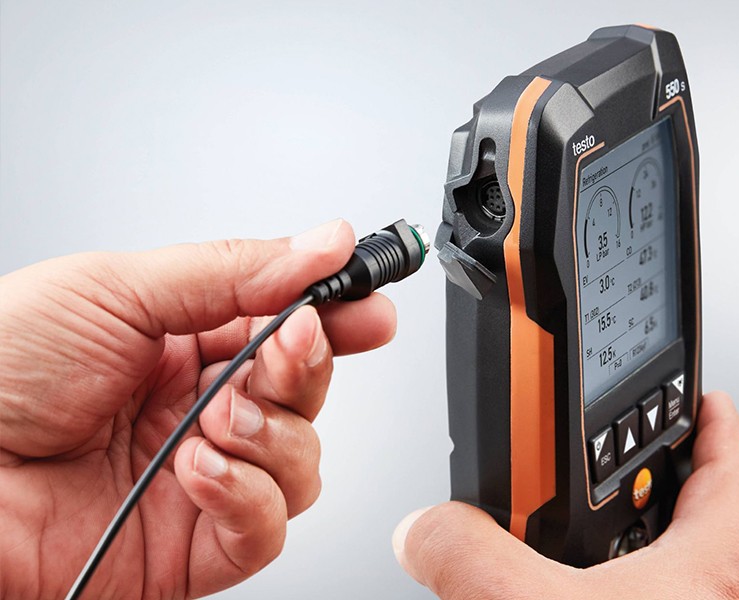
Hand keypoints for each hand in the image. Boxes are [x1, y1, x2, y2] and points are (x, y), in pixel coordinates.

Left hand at [0, 219, 396, 598]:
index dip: (338, 316)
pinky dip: (247, 496)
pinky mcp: (191, 548)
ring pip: (303, 462)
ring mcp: (201, 481)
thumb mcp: (116, 290)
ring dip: (272, 434)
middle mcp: (199, 410)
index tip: (370, 304)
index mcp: (183, 343)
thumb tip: (323, 244)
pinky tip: (199, 469)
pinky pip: (266, 528)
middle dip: (309, 366)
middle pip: (307, 392)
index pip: (288, 326)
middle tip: (289, 345)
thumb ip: (233, 271)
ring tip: (213, 418)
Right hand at [393, 392, 738, 598]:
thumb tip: (425, 528)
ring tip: (579, 585)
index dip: (716, 425)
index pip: (730, 470)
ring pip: (693, 597)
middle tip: (605, 513)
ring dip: (643, 586)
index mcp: (714, 574)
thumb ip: (466, 554)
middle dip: (653, 520)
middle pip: (709, 539)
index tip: (711, 401)